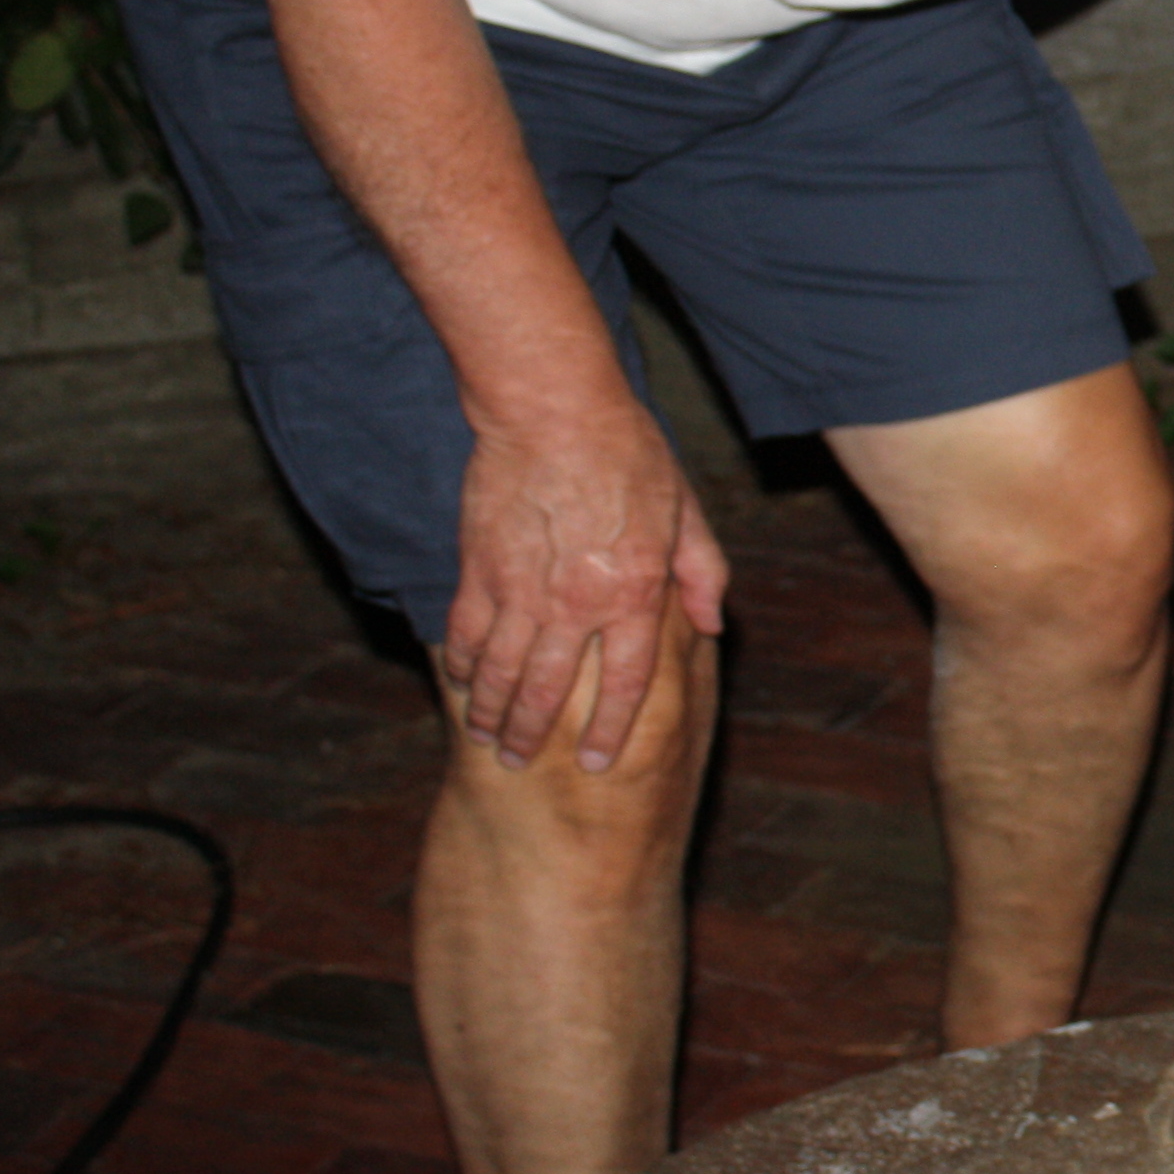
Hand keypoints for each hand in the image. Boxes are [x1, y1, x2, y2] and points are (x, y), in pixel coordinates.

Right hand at [442, 392, 727, 770]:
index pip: (625, 682)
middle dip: (532, 736)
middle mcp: (576, 603)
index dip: (609, 728)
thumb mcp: (686, 511)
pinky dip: (460, 664)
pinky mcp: (479, 568)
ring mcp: (521, 590)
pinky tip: (460, 682)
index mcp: (634, 593)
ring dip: (491, 713)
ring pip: (499, 672)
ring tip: (488, 739)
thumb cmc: (629, 453)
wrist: (556, 410)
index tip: (597, 762)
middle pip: (548, 691)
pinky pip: (464, 632)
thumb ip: (702, 572)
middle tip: (519, 763)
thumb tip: (713, 624)